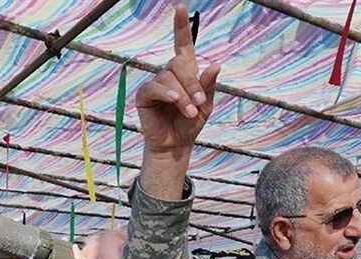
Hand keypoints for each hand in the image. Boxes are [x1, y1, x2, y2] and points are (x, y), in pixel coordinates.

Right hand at [136, 3, 219, 197]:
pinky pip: (155, 88)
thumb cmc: (190, 123)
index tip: (180, 7)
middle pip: (179, 64)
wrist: (176, 144)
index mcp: (184, 72)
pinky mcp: (144, 95)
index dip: (181, 26)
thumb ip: (208, 86)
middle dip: (192, 83)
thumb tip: (215, 64)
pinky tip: (175, 102)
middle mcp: (168, 73)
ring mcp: (155, 83)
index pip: (182, 45)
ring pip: (169, 78)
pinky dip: (167, 94)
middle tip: (199, 102)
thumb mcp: (205, 105)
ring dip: (183, 95)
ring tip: (189, 111)